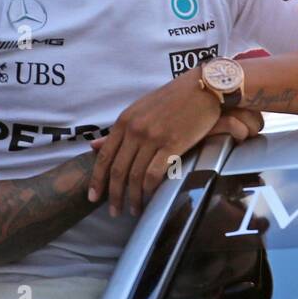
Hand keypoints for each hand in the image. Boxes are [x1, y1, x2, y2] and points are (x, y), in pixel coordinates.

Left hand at [87, 74, 260, 217]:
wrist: (204, 87)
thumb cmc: (175, 97)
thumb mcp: (141, 108)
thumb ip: (119, 130)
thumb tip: (93, 145)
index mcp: (125, 120)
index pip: (104, 156)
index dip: (97, 180)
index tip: (93, 197)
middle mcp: (135, 129)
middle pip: (118, 170)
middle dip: (113, 195)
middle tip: (114, 211)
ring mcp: (153, 137)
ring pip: (134, 175)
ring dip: (132, 197)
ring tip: (134, 209)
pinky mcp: (172, 144)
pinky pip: (154, 173)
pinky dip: (149, 188)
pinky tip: (150, 196)